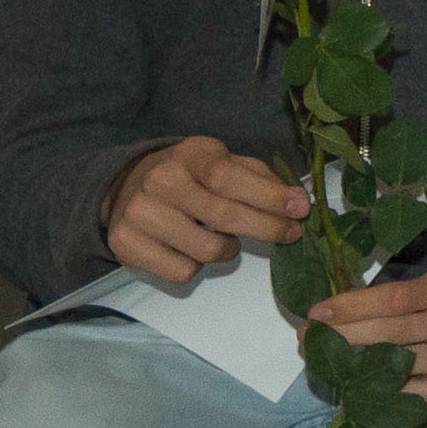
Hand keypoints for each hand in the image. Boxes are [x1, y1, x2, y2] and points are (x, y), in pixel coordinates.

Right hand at [107, 137, 309, 281]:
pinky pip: (183, 272)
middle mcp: (159, 181)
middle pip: (224, 217)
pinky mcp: (126, 245)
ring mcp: (138, 214)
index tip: (300, 209)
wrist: (129, 188)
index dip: (270, 196)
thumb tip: (299, 202)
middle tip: (288, 233)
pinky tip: (190, 247)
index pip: (230, 177)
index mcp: (189, 155)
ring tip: (222, 236)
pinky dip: (197, 265)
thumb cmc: (193, 178)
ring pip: (208, 251)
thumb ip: (262, 180)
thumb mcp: (226, 164)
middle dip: (267, 229)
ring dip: (229, 249)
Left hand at [303, 265, 426, 414]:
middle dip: (344, 335)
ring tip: (326, 363)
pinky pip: (411, 392)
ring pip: (399, 363)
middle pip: (394, 330)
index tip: (316, 313)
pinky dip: (379, 390)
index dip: (353, 306)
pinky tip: (356, 387)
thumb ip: (378, 303)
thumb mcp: (412, 297)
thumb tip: (321, 319)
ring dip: (353, 366)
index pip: (396, 297)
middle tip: (308, 339)